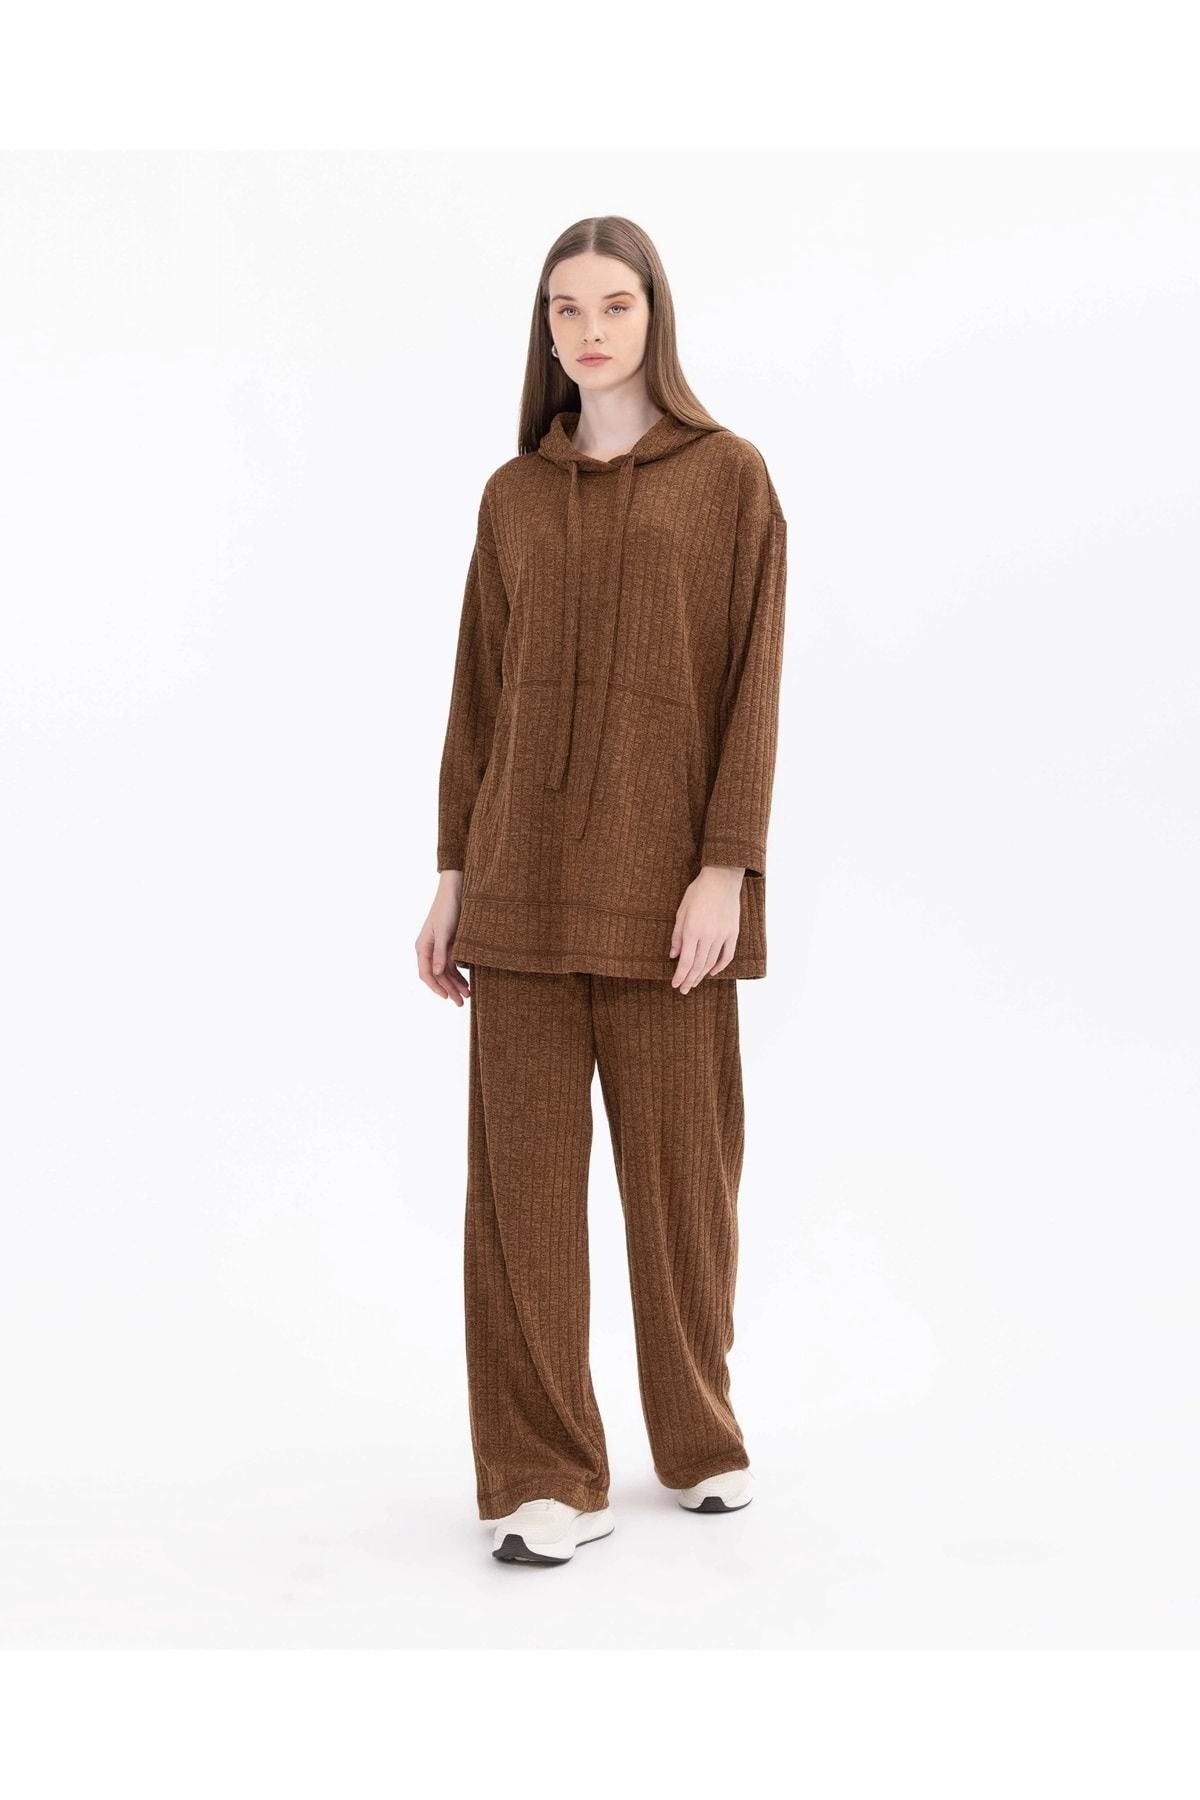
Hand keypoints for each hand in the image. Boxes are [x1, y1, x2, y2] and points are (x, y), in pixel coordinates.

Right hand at [416, 871, 471, 1003]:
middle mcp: (429, 949)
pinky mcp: (449, 945)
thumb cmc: (447, 909)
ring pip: (446, 972)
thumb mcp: (444, 932)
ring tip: (468, 995)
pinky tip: (468, 982)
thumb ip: (441, 953)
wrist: (456, 890)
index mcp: (423, 947)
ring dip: (455, 984)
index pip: (426, 973)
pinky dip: (459, 974)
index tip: (447, 997)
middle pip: (437, 976)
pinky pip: (452, 964)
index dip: (436, 987)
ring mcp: (439, 948)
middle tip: (461, 1003)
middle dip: (449, 990)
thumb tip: (438, 973)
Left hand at [669, 865, 744, 991]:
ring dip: (702, 975)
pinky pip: (727, 955)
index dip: (680, 975)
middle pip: (698, 965)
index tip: (675, 985)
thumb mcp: (681, 911)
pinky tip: (712, 972)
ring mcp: (722, 935)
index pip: (685, 961)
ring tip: (694, 983)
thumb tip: (673, 955)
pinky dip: (720, 966)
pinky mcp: (733, 933)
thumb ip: (677, 935)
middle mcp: (708, 936)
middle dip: (689, 980)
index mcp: (692, 930)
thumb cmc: (698, 892)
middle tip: (683, 990)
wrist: (722, 879)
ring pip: (711, 963)